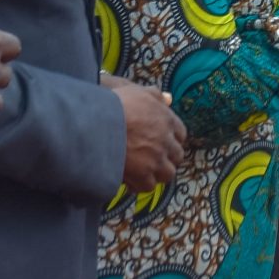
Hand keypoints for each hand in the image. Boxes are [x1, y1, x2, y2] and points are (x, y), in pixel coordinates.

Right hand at [102, 72, 184, 193]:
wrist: (98, 125)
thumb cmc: (115, 105)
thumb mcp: (137, 92)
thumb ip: (155, 95)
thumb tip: (169, 99)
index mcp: (167, 120)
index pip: (180, 134)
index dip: (171, 139)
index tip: (162, 141)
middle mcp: (165, 142)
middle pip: (177, 156)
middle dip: (167, 157)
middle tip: (153, 157)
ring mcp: (156, 160)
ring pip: (167, 173)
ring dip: (157, 172)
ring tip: (143, 170)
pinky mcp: (143, 175)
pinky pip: (148, 186)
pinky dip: (140, 184)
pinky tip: (130, 179)